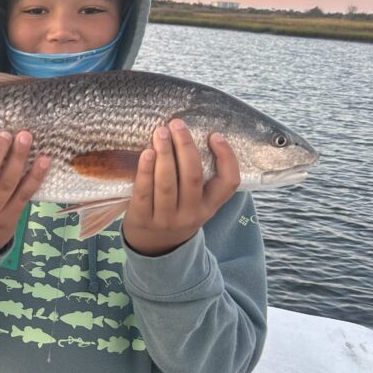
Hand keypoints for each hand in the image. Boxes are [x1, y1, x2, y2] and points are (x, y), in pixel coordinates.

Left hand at [122, 118, 240, 256]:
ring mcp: (166, 219)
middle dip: (185, 147)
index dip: (226, 158)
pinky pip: (144, 192)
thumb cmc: (176, 212)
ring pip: (168, 183)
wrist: (154, 248)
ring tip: (160, 132)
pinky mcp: (142, 219)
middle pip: (192, 177)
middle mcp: (191, 214)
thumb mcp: (196, 202)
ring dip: (165, 154)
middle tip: (177, 124)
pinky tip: (147, 153)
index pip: (229, 183)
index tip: (215, 135)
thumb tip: (191, 135)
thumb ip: (198, 178)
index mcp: (209, 207)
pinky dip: (145, 171)